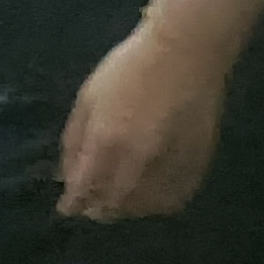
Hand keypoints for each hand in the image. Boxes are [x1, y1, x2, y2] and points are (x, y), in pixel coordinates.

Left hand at [57, 23, 226, 223]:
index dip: (73, 204)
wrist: (186, 52)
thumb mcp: (88, 99)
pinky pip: (177, 197)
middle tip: (91, 209)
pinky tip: (149, 199)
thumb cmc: (128, 69)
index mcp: (106, 141)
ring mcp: (172, 162)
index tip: (67, 208)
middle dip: (97, 210)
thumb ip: (74, 141)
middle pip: (114, 204)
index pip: (84, 188)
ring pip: (145, 206)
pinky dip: (159, 204)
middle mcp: (139, 159)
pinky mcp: (198, 160)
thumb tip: (65, 176)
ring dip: (127, 210)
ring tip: (117, 205)